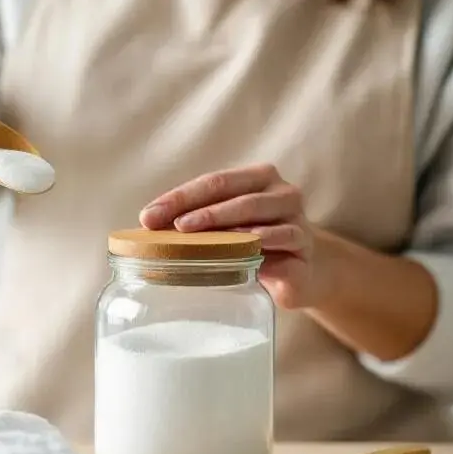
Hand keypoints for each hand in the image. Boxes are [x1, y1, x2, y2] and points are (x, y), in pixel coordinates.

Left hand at [138, 163, 324, 309]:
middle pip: (232, 193)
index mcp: (255, 179)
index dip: (178, 198)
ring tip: (196, 232)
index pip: (211, 183)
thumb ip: (198, 225)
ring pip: (256, 209)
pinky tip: (244, 244)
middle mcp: (279, 190)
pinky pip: (285, 236)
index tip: (147, 217)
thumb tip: (147, 231)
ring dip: (224, 220)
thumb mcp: (227, 232)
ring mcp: (296, 215)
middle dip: (198, 209)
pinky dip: (263, 238)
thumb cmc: (256, 247)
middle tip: (172, 226)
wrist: (304, 274)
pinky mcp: (306, 243)